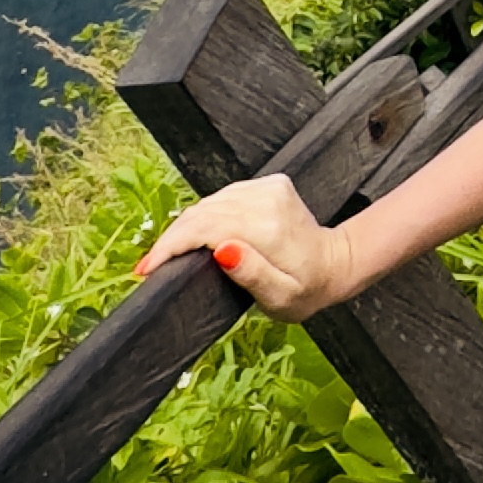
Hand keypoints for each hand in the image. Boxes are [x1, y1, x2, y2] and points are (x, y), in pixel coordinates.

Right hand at [133, 175, 357, 320]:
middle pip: (203, 213)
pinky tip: (193, 236)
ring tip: (164, 254)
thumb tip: (222, 249)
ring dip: (184, 227)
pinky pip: (223, 198)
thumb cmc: (307, 289)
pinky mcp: (268, 184)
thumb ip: (252, 274)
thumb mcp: (281, 297)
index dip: (172, 246)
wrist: (335, 264)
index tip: (147, 268)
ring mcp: (268, 188)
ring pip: (210, 203)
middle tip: (147, 266)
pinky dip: (203, 216)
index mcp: (269, 228)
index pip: (207, 228)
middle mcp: (268, 200)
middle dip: (171, 239)